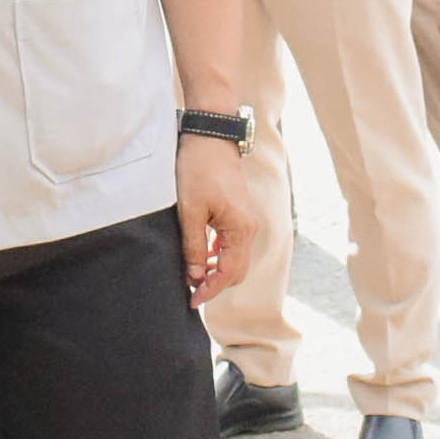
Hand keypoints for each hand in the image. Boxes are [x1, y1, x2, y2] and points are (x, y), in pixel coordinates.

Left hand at [172, 130, 259, 308]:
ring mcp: (247, 220)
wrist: (210, 137)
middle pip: (237, 270)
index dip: (210, 290)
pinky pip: (233, 244)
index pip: (228, 273)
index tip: (192, 301)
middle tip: (191, 292)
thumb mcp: (190, 211)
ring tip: (193, 276)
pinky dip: (220, 256)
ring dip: (217, 270)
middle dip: (215, 284)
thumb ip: (194, 247)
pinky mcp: (240, 214)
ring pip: (235, 258)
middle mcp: (250, 227)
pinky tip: (202, 256)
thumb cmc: (199, 170)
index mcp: (241, 229)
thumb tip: (194, 276)